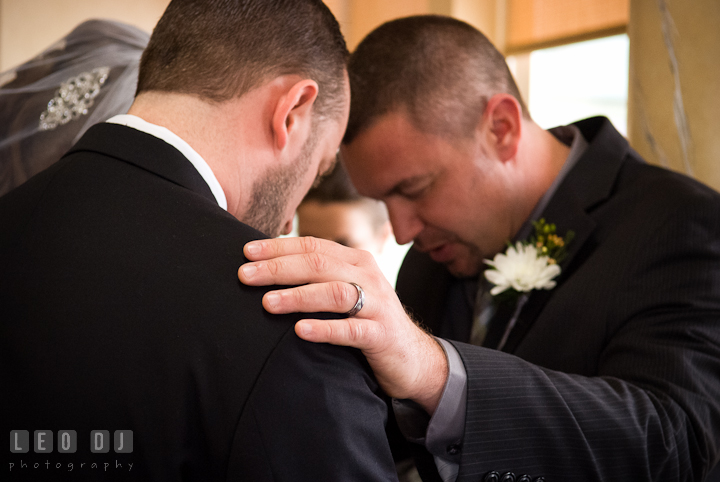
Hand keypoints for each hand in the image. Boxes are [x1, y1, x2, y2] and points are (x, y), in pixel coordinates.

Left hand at [238, 236, 447, 413]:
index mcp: (356, 261)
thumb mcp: (347, 291)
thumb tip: (268, 267)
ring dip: (298, 296)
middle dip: (279, 269)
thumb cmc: (367, 322)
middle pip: (319, 264)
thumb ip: (319, 277)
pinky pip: (351, 330)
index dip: (279, 247)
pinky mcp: (381, 335)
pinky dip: (324, 329)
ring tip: (267, 303)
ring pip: (334, 293)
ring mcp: (378, 305)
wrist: (412, 357)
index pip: (313, 245)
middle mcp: (368, 276)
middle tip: (245, 275)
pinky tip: (299, 331)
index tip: (247, 252)